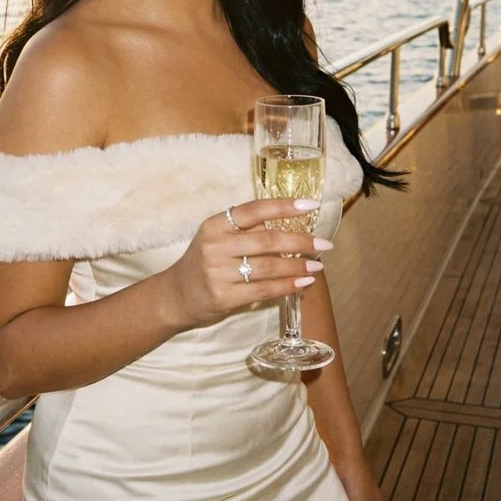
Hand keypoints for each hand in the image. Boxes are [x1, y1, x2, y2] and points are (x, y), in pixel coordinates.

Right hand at [163, 198, 332, 331]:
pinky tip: (302, 282)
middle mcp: (215, 246)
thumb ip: (246, 231)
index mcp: (215, 225)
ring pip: (268, 267)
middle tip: (324, 244)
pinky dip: (286, 286)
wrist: (176, 295)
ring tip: (317, 265)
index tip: (311, 204)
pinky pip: (263, 290)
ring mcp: (218, 272)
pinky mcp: (223, 296)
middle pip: (266, 240)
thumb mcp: (217, 238)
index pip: (254, 210)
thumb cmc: (204, 262)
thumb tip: (291, 226)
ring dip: (297, 266)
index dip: (283, 206)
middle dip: (300, 242)